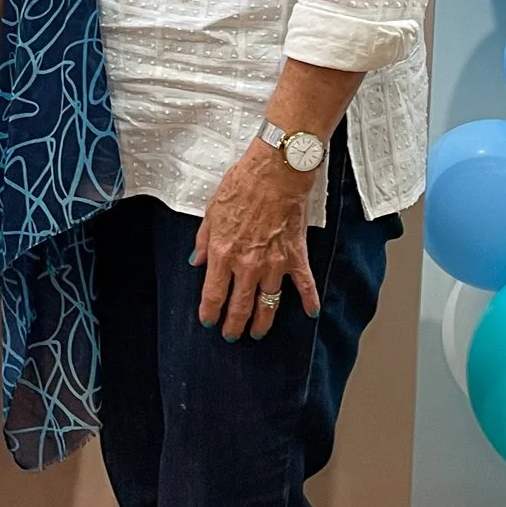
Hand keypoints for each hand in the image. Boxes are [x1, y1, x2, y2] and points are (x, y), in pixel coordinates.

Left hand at [193, 142, 319, 341]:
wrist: (275, 171)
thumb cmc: (243, 185)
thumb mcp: (212, 210)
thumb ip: (203, 240)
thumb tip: (195, 260)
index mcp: (223, 252)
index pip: (213, 294)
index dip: (210, 312)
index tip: (208, 321)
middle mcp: (247, 264)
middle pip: (240, 306)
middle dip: (234, 324)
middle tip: (232, 335)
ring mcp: (274, 263)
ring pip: (269, 303)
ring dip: (263, 321)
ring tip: (258, 333)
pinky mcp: (296, 256)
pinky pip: (304, 285)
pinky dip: (309, 301)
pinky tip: (310, 313)